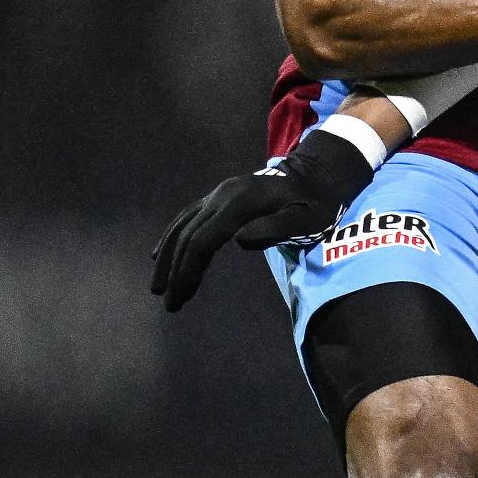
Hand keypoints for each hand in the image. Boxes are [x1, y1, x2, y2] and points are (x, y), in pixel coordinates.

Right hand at [149, 125, 375, 312]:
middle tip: (169, 303)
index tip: (180, 296)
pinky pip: (188, 217)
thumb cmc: (317, 203)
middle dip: (176, 271)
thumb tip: (239, 240)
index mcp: (240, 203)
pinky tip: (161, 254)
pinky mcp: (220, 197)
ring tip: (158, 287)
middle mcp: (222, 195)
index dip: (188, 269)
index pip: (202, 240)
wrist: (318, 174)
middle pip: (188, 236)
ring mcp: (219, 194)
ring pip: (183, 226)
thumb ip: (276, 229)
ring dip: (169, 257)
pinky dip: (172, 236)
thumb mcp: (307, 219)